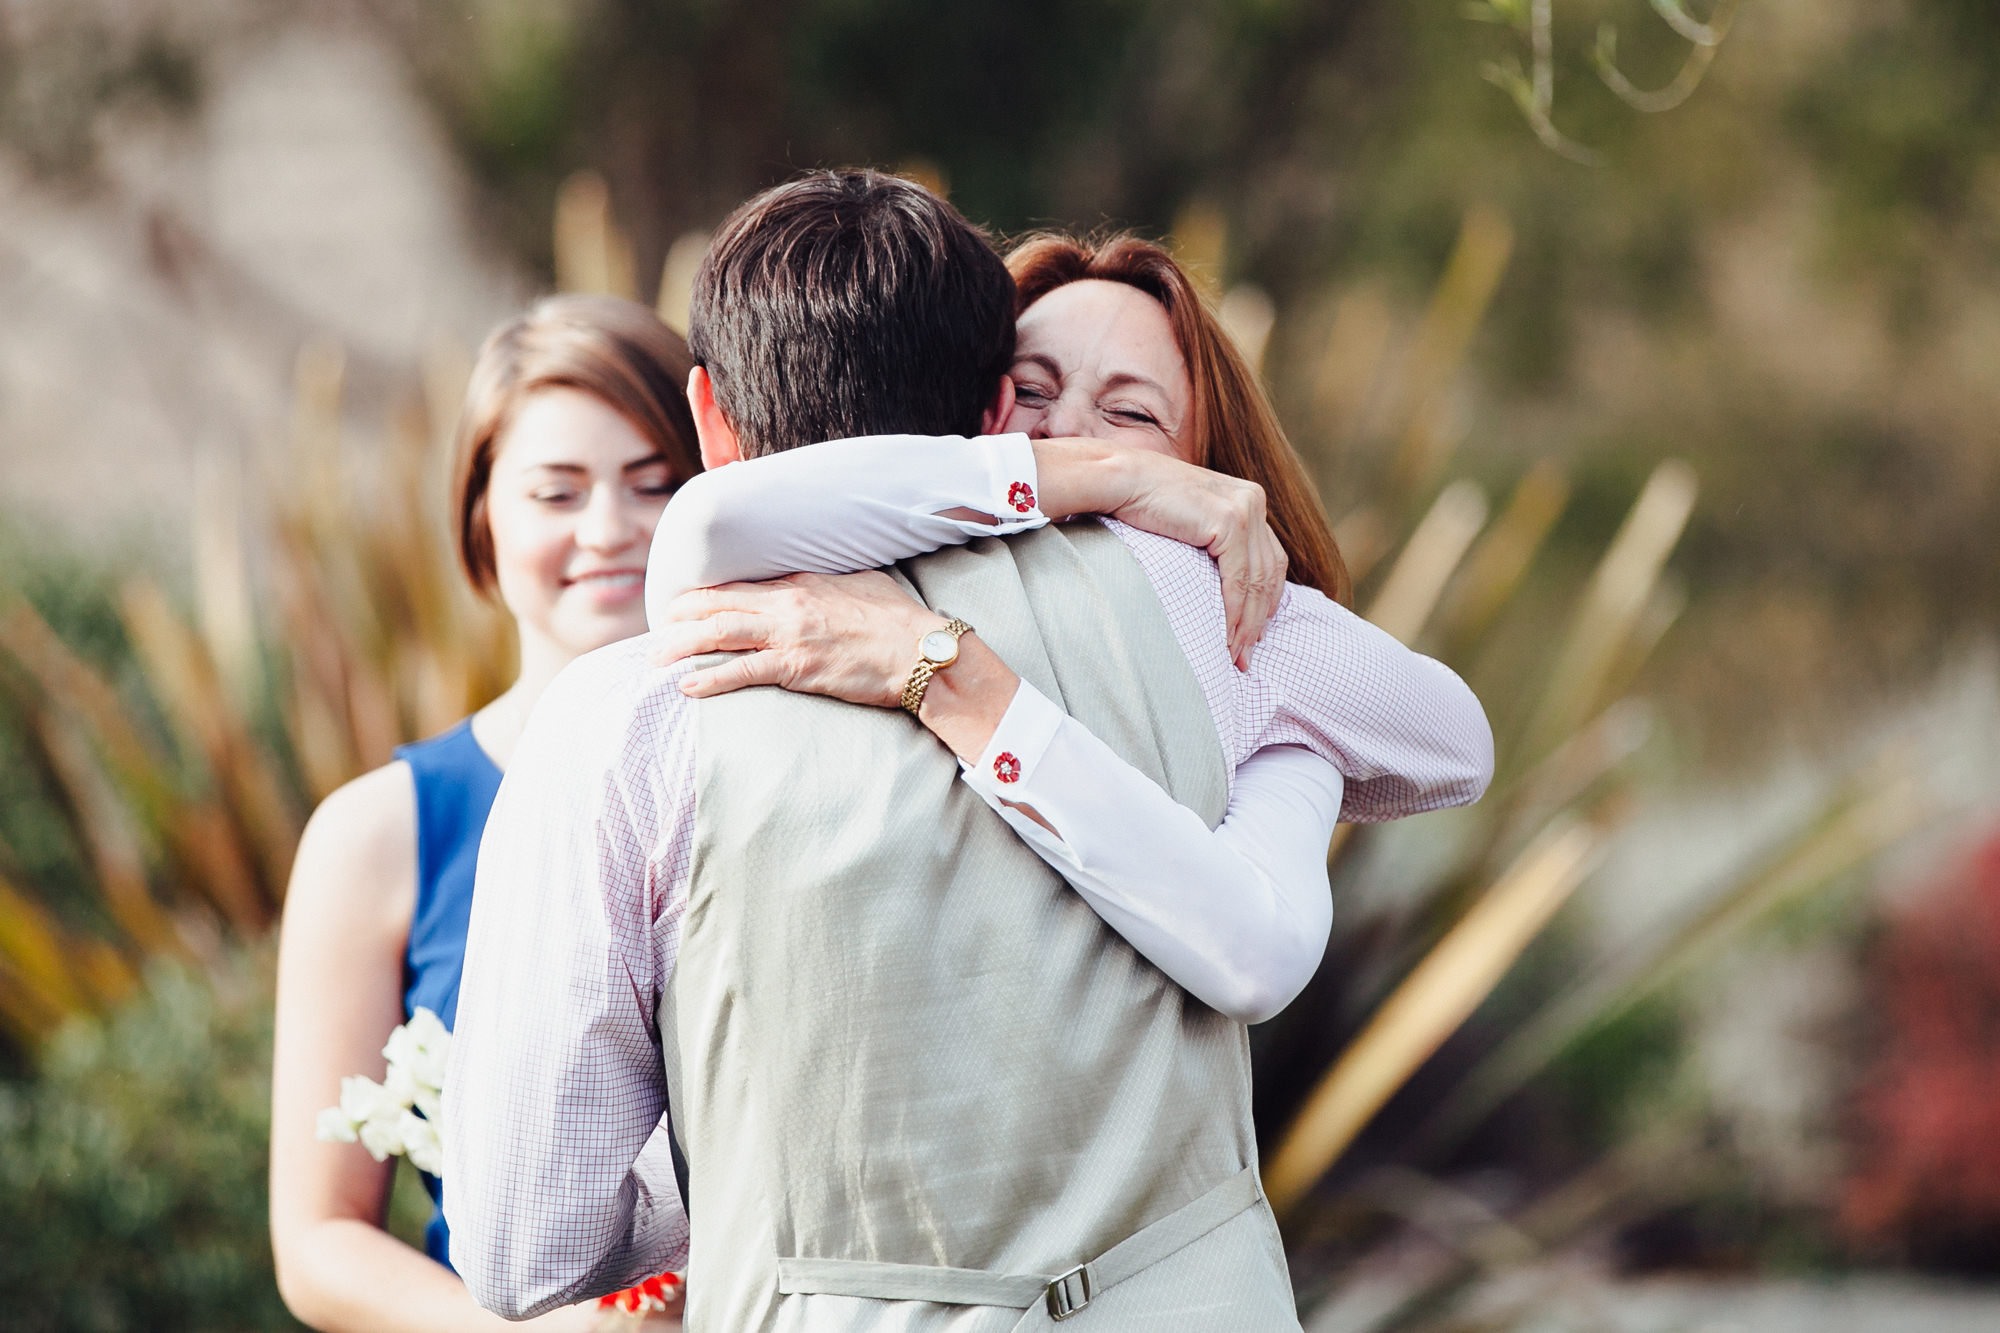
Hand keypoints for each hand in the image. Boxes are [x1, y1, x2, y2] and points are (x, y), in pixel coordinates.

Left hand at [649, 571, 940, 706]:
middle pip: (718, 605)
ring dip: (681, 646)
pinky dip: (710, 679)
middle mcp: (789, 603)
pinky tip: (687, 687)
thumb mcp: (861, 584)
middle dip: (679, 617)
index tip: (681, 607)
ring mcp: (791, 635)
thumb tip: (814, 584)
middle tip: (655, 632)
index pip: (739, 585)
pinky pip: (743, 671)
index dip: (703, 596)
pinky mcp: (798, 667)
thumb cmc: (898, 621)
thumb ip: (828, 583)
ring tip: (656, 659)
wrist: (922, 651)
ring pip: (720, 634)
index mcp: (801, 582)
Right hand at [1032, 440, 1285, 669]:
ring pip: (1257, 581)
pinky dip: (1235, 613)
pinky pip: (1239, 580)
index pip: (1270, 559)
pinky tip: (1227, 637)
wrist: (1119, 479)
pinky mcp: (1230, 521)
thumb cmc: (1141, 502)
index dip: (1265, 601)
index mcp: (1248, 498)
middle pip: (1270, 572)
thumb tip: (1216, 581)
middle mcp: (1253, 500)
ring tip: (1236, 655)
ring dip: (1248, 624)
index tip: (1253, 634)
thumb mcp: (1188, 520)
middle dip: (1260, 619)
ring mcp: (1245, 509)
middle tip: (1247, 655)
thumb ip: (1210, 539)